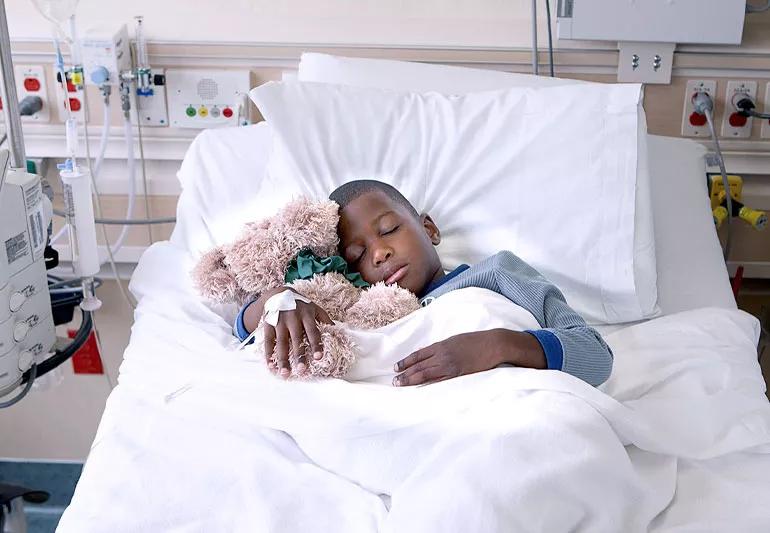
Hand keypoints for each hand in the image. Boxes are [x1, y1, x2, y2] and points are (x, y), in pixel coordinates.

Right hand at [246, 288, 332, 377]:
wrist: (278, 293)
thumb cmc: (301, 305)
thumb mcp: (314, 308)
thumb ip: (324, 319)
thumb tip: (336, 332)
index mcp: (306, 315)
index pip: (312, 331)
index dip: (316, 344)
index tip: (318, 357)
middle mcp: (292, 318)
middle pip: (296, 339)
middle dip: (299, 355)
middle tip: (301, 370)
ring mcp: (279, 321)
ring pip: (281, 342)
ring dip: (282, 359)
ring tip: (285, 373)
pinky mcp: (268, 324)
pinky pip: (268, 341)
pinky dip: (268, 354)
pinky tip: (271, 365)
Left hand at [392, 329, 545, 386]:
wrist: (493, 344)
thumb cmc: (475, 341)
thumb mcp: (455, 341)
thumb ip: (442, 348)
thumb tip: (430, 355)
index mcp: (441, 345)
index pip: (418, 354)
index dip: (406, 361)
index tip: (396, 367)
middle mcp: (442, 355)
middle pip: (419, 365)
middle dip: (405, 373)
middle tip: (394, 381)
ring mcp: (450, 365)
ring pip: (425, 374)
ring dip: (411, 380)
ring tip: (400, 385)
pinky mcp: (458, 374)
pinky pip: (439, 381)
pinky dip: (428, 385)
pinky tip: (420, 389)